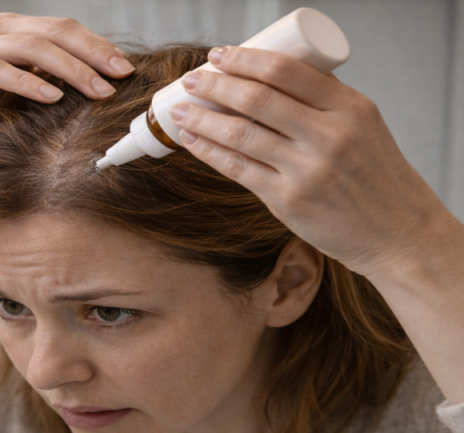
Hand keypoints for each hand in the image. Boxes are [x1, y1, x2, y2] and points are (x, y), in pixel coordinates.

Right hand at [0, 13, 133, 123]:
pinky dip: (28, 82)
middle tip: (121, 76)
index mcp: (8, 28)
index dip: (95, 46)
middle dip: (92, 54)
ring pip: (32, 48)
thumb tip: (73, 92)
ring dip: (70, 69)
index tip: (124, 68)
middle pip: (54, 33)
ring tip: (96, 90)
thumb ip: (31, 82)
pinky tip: (52, 97)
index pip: (61, 29)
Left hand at [169, 46, 454, 280]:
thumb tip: (266, 78)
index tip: (220, 55)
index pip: (286, 70)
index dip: (245, 59)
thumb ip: (322, 103)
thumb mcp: (363, 126)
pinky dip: (209, 151)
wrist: (397, 232)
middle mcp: (329, 136)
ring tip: (181, 110)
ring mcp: (307, 170)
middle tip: (191, 79)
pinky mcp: (288, 200)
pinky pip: (238, 169)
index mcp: (350, 108)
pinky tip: (192, 140)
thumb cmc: (375, 176)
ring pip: (240, 134)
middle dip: (215, 85)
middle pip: (257, 99)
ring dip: (202, 119)